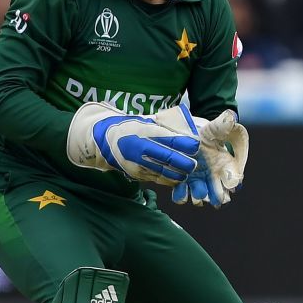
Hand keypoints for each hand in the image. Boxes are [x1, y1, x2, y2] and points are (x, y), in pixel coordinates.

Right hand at [67, 103, 199, 185]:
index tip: (196, 146)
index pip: (172, 140)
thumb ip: (166, 128)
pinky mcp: (137, 174)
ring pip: (166, 172)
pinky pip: (158, 179)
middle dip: (187, 163)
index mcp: (146, 133)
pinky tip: (176, 177)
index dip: (187, 145)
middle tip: (194, 163)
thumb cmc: (132, 127)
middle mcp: (142, 149)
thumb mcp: (148, 122)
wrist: (106, 140)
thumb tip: (189, 133)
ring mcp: (139, 163)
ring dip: (179, 174)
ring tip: (187, 171)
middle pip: (171, 159)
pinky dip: (169, 179)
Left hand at [155, 107, 249, 205]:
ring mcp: (198, 181)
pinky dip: (181, 194)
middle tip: (213, 196)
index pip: (234, 179)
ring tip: (197, 193)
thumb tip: (231, 117)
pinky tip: (180, 187)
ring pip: (200, 196)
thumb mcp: (213, 127)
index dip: (233, 183)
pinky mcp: (182, 182)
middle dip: (216, 196)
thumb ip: (223, 125)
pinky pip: (182, 194)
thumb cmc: (204, 131)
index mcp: (226, 165)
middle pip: (219, 193)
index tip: (230, 185)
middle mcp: (213, 176)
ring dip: (198, 196)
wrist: (184, 133)